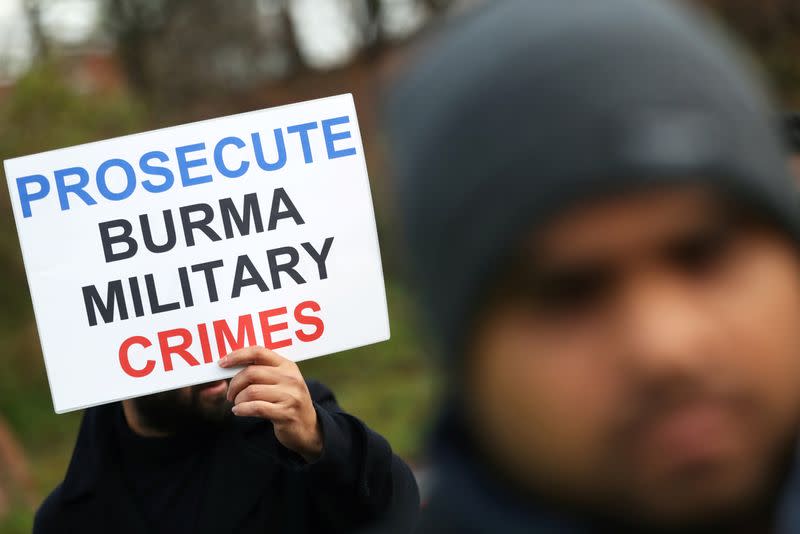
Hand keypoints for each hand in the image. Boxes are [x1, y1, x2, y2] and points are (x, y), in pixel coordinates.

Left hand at [220, 346, 322, 462]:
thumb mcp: (282, 381)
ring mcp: (290, 396)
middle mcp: (290, 378)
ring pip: (251, 391)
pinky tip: (239, 411)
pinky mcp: (286, 413)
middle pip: (251, 373)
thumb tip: (231, 364)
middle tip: (231, 394)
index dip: (237, 355)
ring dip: (238, 399)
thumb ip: (263, 371)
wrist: (308, 427)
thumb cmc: (288, 401)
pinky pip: (256, 407)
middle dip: (234, 384)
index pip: (259, 352)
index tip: (222, 363)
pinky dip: (242, 409)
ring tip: (237, 404)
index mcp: (287, 366)